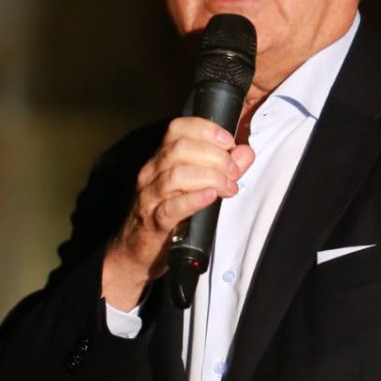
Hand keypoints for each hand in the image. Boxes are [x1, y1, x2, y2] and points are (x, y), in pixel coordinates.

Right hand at [102, 117, 254, 310]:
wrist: (135, 252)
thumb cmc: (166, 215)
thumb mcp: (194, 186)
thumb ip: (221, 168)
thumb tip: (245, 153)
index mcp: (161, 159)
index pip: (178, 128)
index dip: (206, 129)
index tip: (229, 141)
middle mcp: (152, 173)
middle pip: (181, 148)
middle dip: (215, 156)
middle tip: (234, 172)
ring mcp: (150, 197)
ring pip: (177, 174)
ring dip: (210, 177)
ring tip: (229, 188)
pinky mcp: (154, 222)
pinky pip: (171, 207)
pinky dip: (193, 199)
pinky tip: (210, 196)